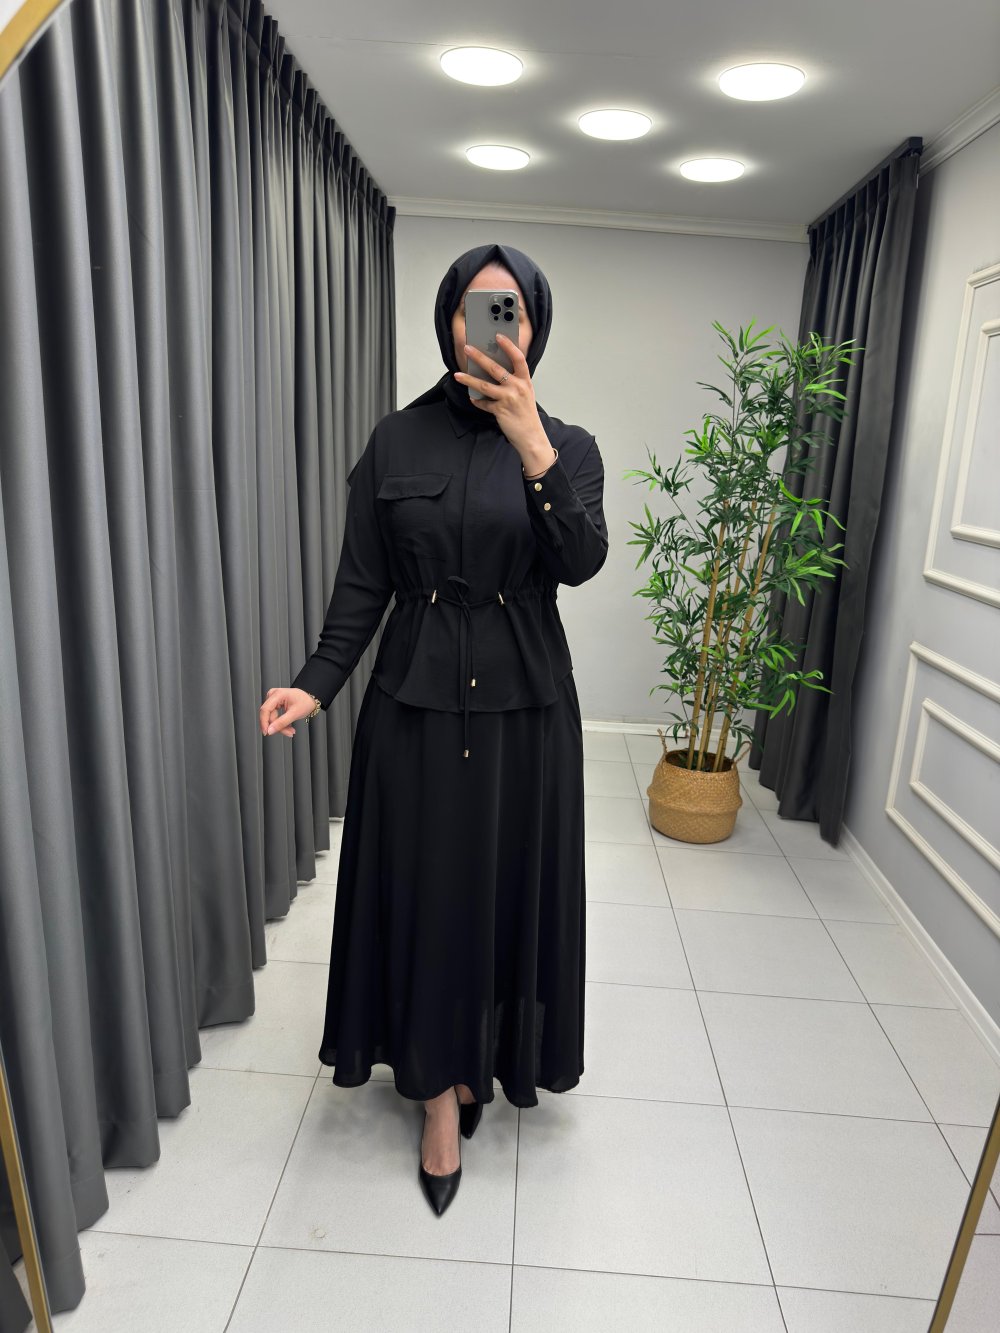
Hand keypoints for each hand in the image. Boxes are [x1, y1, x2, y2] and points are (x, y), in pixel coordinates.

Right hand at [259, 687, 314, 738]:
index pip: (265, 710)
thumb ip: (281, 723)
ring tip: (290, 730)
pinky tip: (288, 726)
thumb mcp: (295, 713)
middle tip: (288, 733)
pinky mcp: (275, 704)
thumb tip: (270, 730)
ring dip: (280, 726)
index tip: (267, 732)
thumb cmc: (305, 701)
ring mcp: (273, 699)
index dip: (264, 723)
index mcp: (277, 694)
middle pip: (269, 715)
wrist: (310, 698)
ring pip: (271, 717)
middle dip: (277, 726)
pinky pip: (274, 716)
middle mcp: (273, 695)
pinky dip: (281, 723)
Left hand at [453, 335, 552, 463]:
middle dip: (479, 357)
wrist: (531, 436)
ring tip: (458, 375)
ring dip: (469, 380)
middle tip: (467, 349)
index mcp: (525, 380)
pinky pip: (484, 403)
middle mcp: (518, 387)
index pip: (518, 358)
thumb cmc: (526, 414)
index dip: (508, 346)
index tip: (498, 336)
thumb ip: (513, 381)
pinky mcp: (500, 410)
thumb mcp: (524, 393)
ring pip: (484, 385)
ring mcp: (508, 399)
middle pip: (495, 368)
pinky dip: (477, 401)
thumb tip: (493, 370)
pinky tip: (473, 399)